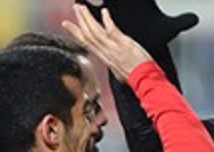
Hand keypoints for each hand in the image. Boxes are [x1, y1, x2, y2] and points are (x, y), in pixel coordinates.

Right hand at [77, 0, 197, 85]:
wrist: (145, 81)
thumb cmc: (136, 77)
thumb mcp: (120, 71)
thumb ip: (114, 62)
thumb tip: (113, 61)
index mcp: (105, 58)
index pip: (86, 43)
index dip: (75, 33)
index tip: (67, 24)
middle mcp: (107, 53)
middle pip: (88, 35)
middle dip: (80, 21)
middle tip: (75, 9)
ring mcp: (114, 49)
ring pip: (95, 33)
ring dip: (87, 18)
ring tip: (81, 8)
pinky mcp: (123, 45)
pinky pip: (112, 31)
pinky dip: (107, 21)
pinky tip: (104, 12)